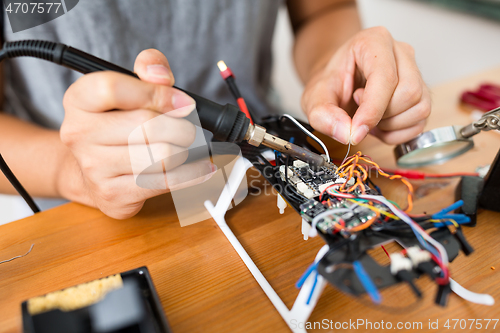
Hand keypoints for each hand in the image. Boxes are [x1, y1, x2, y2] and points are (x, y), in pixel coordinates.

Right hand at [59, 49, 214, 218]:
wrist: (91, 171)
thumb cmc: (118, 125)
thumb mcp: (127, 90)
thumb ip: (147, 73)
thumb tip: (161, 74)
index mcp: (79, 100)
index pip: (113, 89)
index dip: (156, 93)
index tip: (182, 102)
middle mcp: (79, 134)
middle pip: (148, 126)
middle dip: (181, 126)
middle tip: (187, 128)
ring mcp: (94, 168)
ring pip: (163, 155)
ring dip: (185, 150)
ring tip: (185, 146)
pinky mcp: (114, 194)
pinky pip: (167, 182)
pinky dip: (193, 173)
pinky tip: (201, 167)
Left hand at [302, 26, 430, 145]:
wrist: (338, 84)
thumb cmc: (331, 83)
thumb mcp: (314, 98)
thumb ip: (324, 115)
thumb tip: (347, 133)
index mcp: (374, 41)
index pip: (386, 77)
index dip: (372, 109)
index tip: (356, 130)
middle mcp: (401, 52)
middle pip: (408, 93)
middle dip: (381, 115)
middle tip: (357, 113)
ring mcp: (416, 72)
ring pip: (419, 108)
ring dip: (390, 125)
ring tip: (367, 117)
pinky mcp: (422, 95)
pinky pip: (420, 123)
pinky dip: (398, 133)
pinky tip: (379, 125)